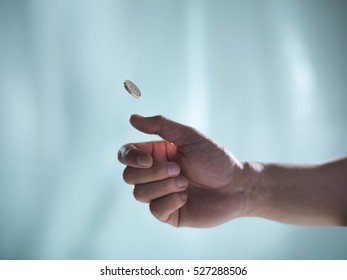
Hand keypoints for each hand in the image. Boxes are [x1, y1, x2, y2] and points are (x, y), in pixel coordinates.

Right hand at [118, 115, 252, 226]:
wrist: (236, 186)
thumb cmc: (215, 159)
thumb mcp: (189, 136)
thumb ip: (160, 125)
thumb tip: (132, 118)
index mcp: (156, 154)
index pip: (126, 155)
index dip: (131, 158)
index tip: (149, 159)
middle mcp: (154, 174)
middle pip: (129, 176)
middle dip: (153, 173)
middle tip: (178, 169)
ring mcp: (159, 194)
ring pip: (139, 194)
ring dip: (163, 187)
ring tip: (185, 183)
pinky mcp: (168, 213)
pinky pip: (155, 210)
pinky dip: (170, 202)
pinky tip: (186, 197)